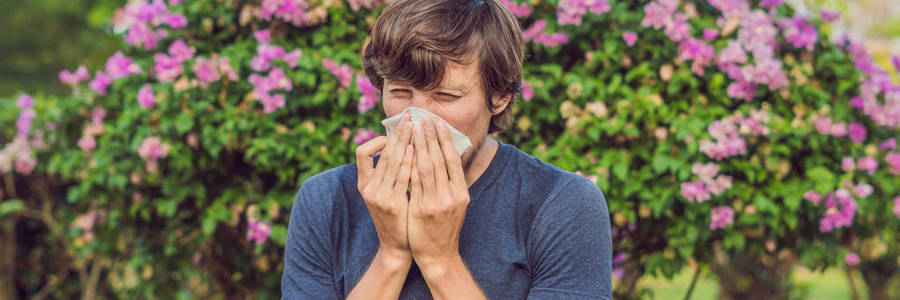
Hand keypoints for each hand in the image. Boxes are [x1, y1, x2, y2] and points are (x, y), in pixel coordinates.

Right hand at [356, 112, 414, 260]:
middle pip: (382, 153)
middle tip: (409, 116)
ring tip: (415, 126)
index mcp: (364, 184)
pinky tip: (416, 151)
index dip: (375, 140)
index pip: (361, 153)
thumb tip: (400, 146)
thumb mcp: (385, 194)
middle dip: (397, 133)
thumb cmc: (396, 216)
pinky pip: (401, 177)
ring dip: (404, 141)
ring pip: (392, 161)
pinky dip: (408, 162)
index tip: (391, 133)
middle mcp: (368, 189)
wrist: (398, 246)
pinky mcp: (392, 204)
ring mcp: (379, 197)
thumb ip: (388, 174)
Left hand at [408, 116, 470, 266]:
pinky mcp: (421, 210)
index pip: (453, 160)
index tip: (437, 123)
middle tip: (424, 119)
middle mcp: (451, 196)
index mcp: (462, 193)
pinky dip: (410, 164)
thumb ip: (452, 182)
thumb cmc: (446, 227)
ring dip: (419, 146)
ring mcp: (436, 203)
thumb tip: (449, 155)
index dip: (445, 140)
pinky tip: (406, 151)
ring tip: (414, 129)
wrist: (439, 255)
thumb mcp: (456, 204)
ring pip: (426, 168)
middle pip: (439, 160)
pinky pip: (414, 182)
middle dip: (430, 137)